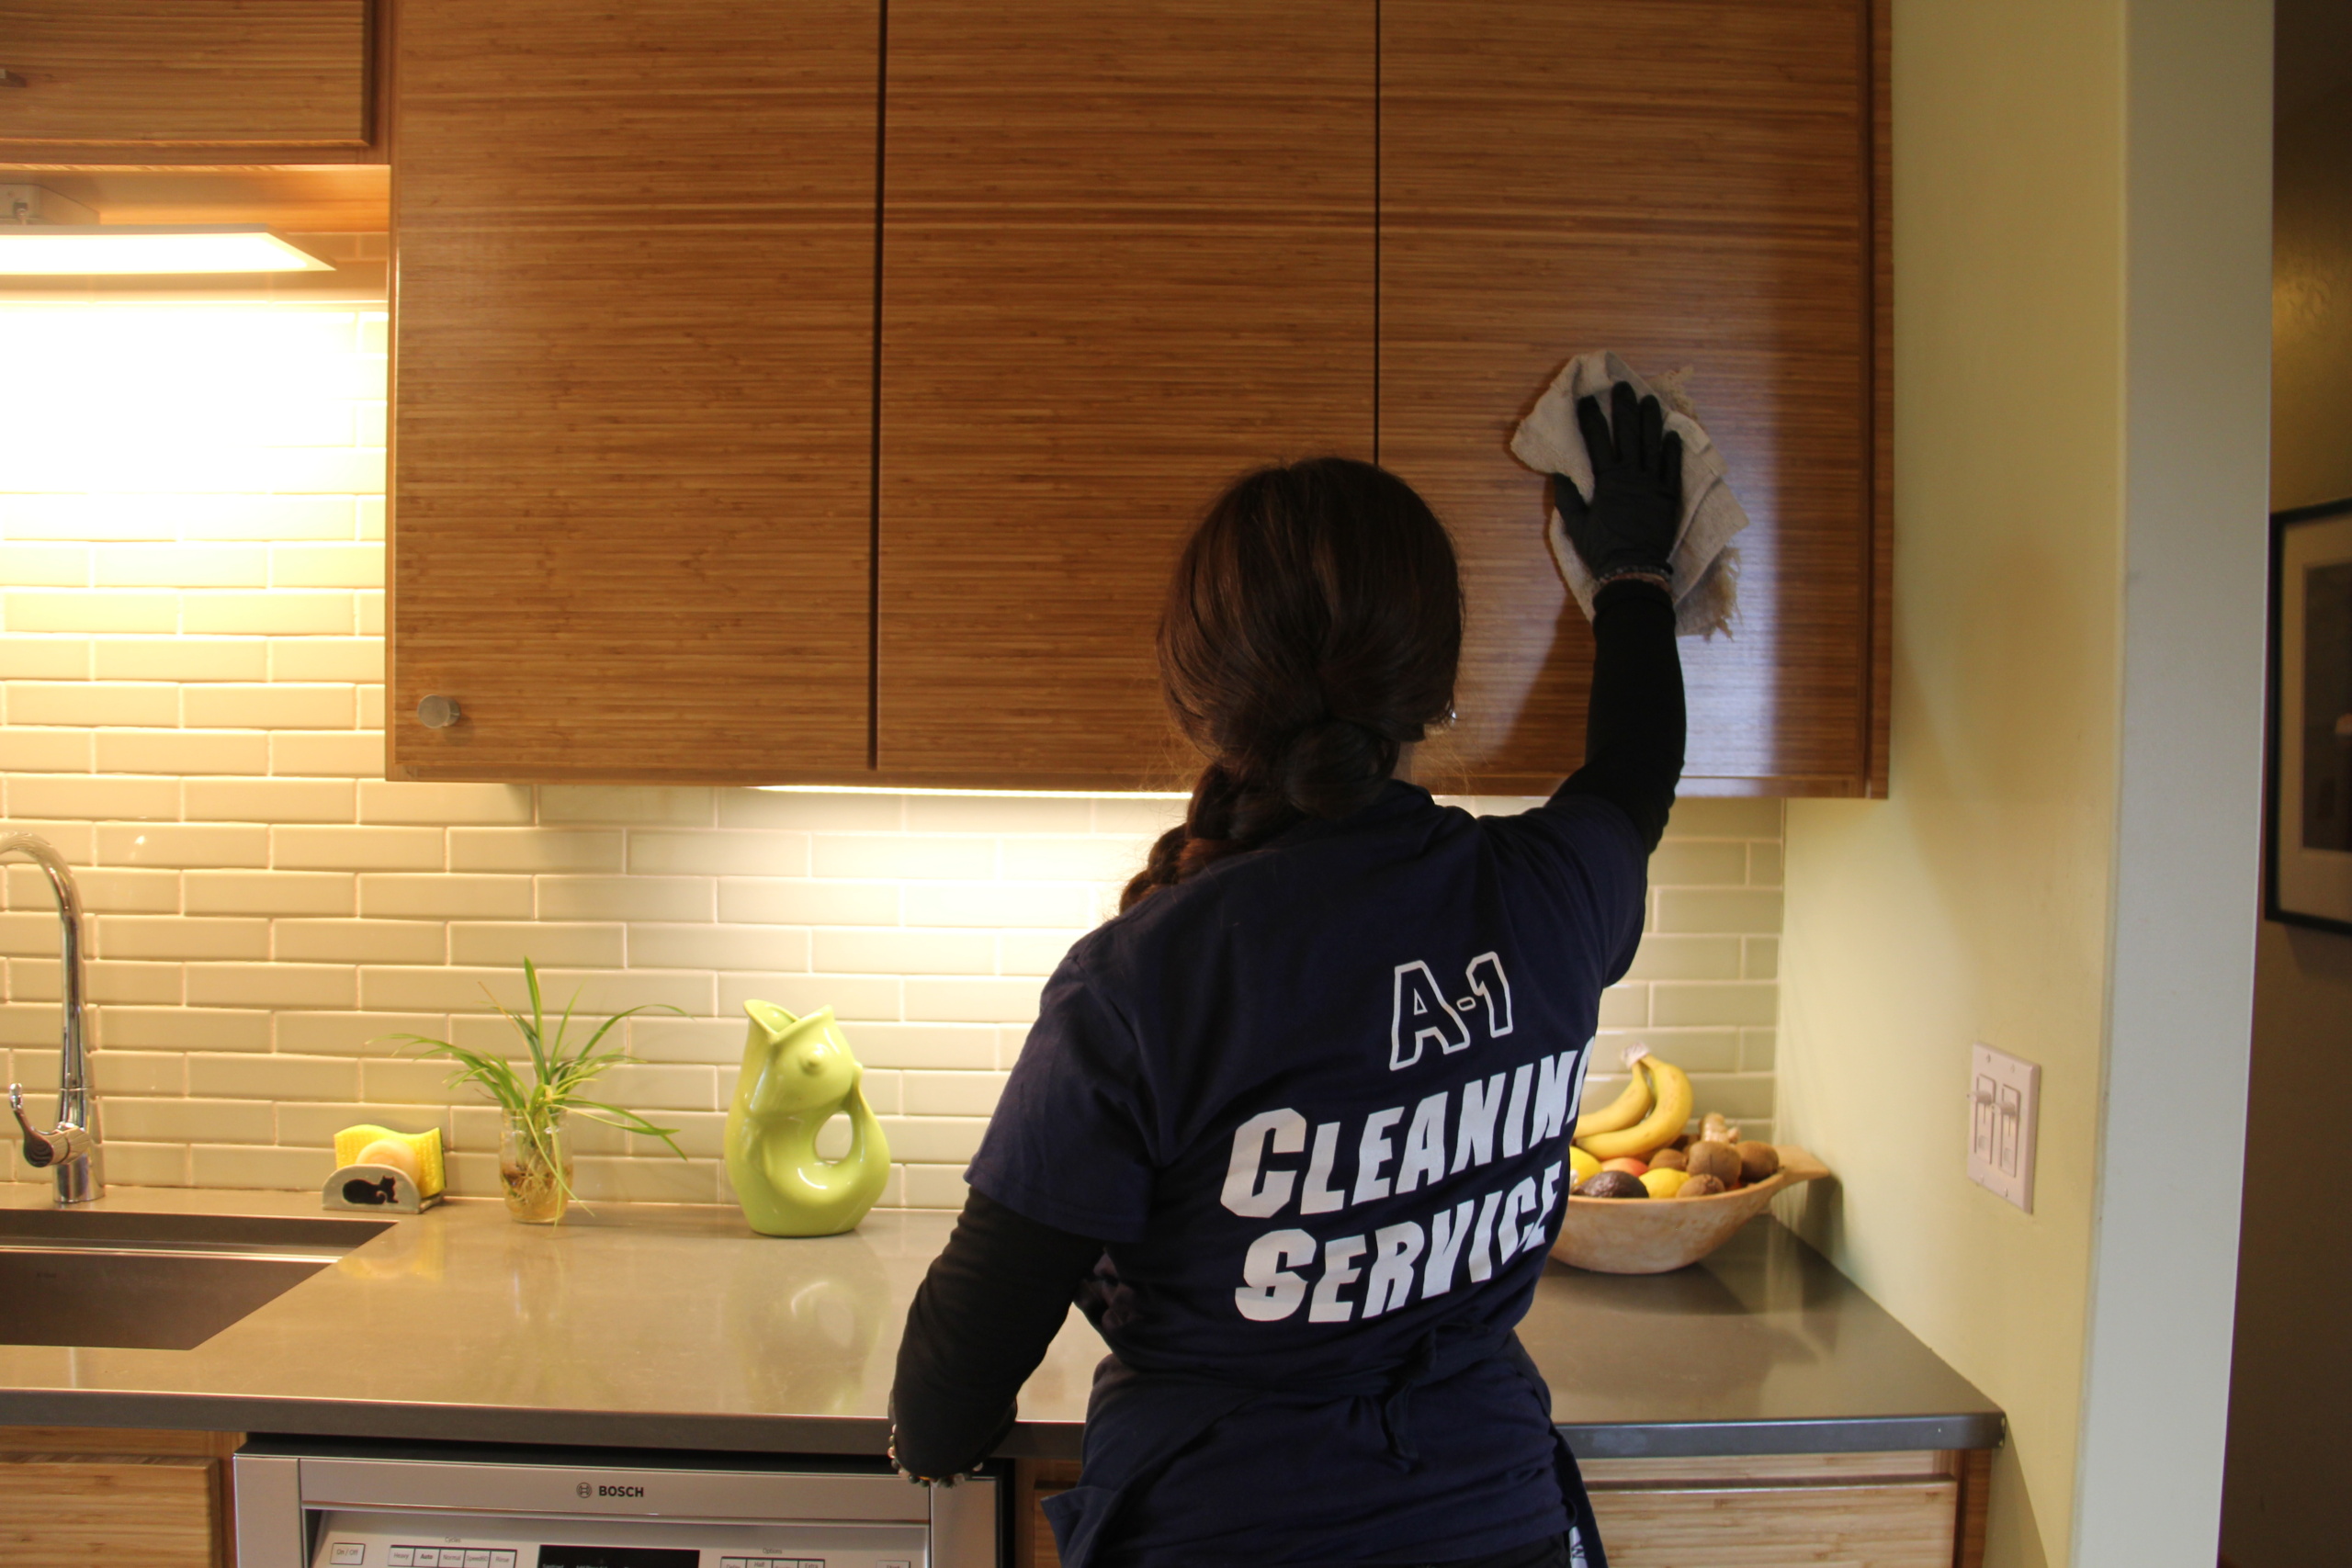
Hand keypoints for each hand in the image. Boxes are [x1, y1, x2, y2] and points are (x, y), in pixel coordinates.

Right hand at [1553, 381, 1681, 585]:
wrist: (1634, 569)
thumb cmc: (1602, 549)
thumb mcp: (1577, 525)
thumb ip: (1568, 498)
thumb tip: (1560, 475)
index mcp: (1607, 481)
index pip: (1596, 441)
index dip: (1591, 418)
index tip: (1586, 399)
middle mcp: (1632, 475)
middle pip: (1627, 433)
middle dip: (1624, 407)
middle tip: (1622, 386)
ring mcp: (1653, 483)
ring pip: (1652, 443)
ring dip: (1651, 419)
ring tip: (1649, 399)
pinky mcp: (1669, 494)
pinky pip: (1672, 465)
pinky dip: (1673, 448)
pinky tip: (1672, 432)